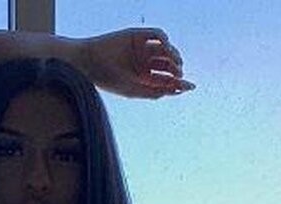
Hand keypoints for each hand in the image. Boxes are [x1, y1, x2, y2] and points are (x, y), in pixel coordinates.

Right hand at [80, 28, 194, 99]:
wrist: (89, 63)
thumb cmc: (108, 80)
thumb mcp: (134, 90)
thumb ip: (154, 91)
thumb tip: (177, 91)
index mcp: (143, 79)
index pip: (166, 80)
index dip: (179, 83)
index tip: (190, 86)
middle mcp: (145, 63)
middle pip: (168, 65)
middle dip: (176, 69)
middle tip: (178, 73)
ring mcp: (142, 48)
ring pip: (165, 50)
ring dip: (173, 55)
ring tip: (174, 61)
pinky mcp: (138, 34)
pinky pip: (157, 34)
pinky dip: (164, 39)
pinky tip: (166, 46)